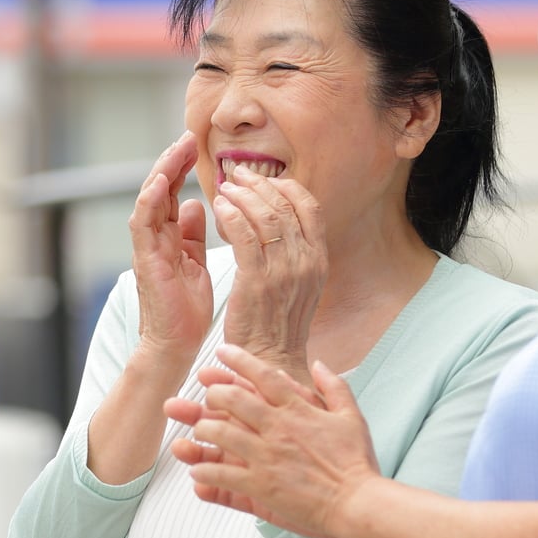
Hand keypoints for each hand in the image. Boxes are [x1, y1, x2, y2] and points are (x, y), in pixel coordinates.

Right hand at [129, 132, 212, 368]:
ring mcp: (147, 246)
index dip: (183, 167)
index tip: (197, 145)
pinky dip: (150, 199)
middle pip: (160, 188)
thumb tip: (198, 204)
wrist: (176, 344)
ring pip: (149, 198)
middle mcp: (155, 236)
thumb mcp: (196, 262)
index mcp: (169, 236)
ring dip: (162, 171)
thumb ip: (193, 233)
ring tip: (176, 149)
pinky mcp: (145, 259)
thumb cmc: (187, 309)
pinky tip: (162, 180)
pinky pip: (142, 223)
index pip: (174, 192)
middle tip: (189, 136)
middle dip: (174, 160)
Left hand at [164, 344, 378, 537]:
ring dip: (204, 429)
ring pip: (221, 434)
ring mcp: (267, 457)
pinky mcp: (260, 485)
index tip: (222, 351)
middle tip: (207, 394)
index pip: (264, 376)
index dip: (239, 360)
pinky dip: (205, 470)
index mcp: (298, 410)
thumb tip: (319, 364)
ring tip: (199, 430)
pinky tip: (197, 469)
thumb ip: (334, 387)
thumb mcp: (352, 417)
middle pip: (234, 400)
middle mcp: (278, 429)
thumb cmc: (356, 463)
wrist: (357, 503)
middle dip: (214, 394)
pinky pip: (223, 473)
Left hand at [212, 171, 325, 382]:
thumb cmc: (278, 324)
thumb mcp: (301, 285)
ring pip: (264, 215)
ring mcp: (283, 271)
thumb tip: (282, 219)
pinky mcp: (256, 280)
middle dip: (259, 184)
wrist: (270, 360)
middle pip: (285, 206)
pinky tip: (218, 208)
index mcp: (319, 260)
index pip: (310, 207)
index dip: (286, 187)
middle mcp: (306, 261)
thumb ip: (296, 252)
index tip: (266, 179)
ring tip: (226, 190)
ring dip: (242, 196)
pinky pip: (243, 234)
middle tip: (238, 176)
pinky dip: (230, 215)